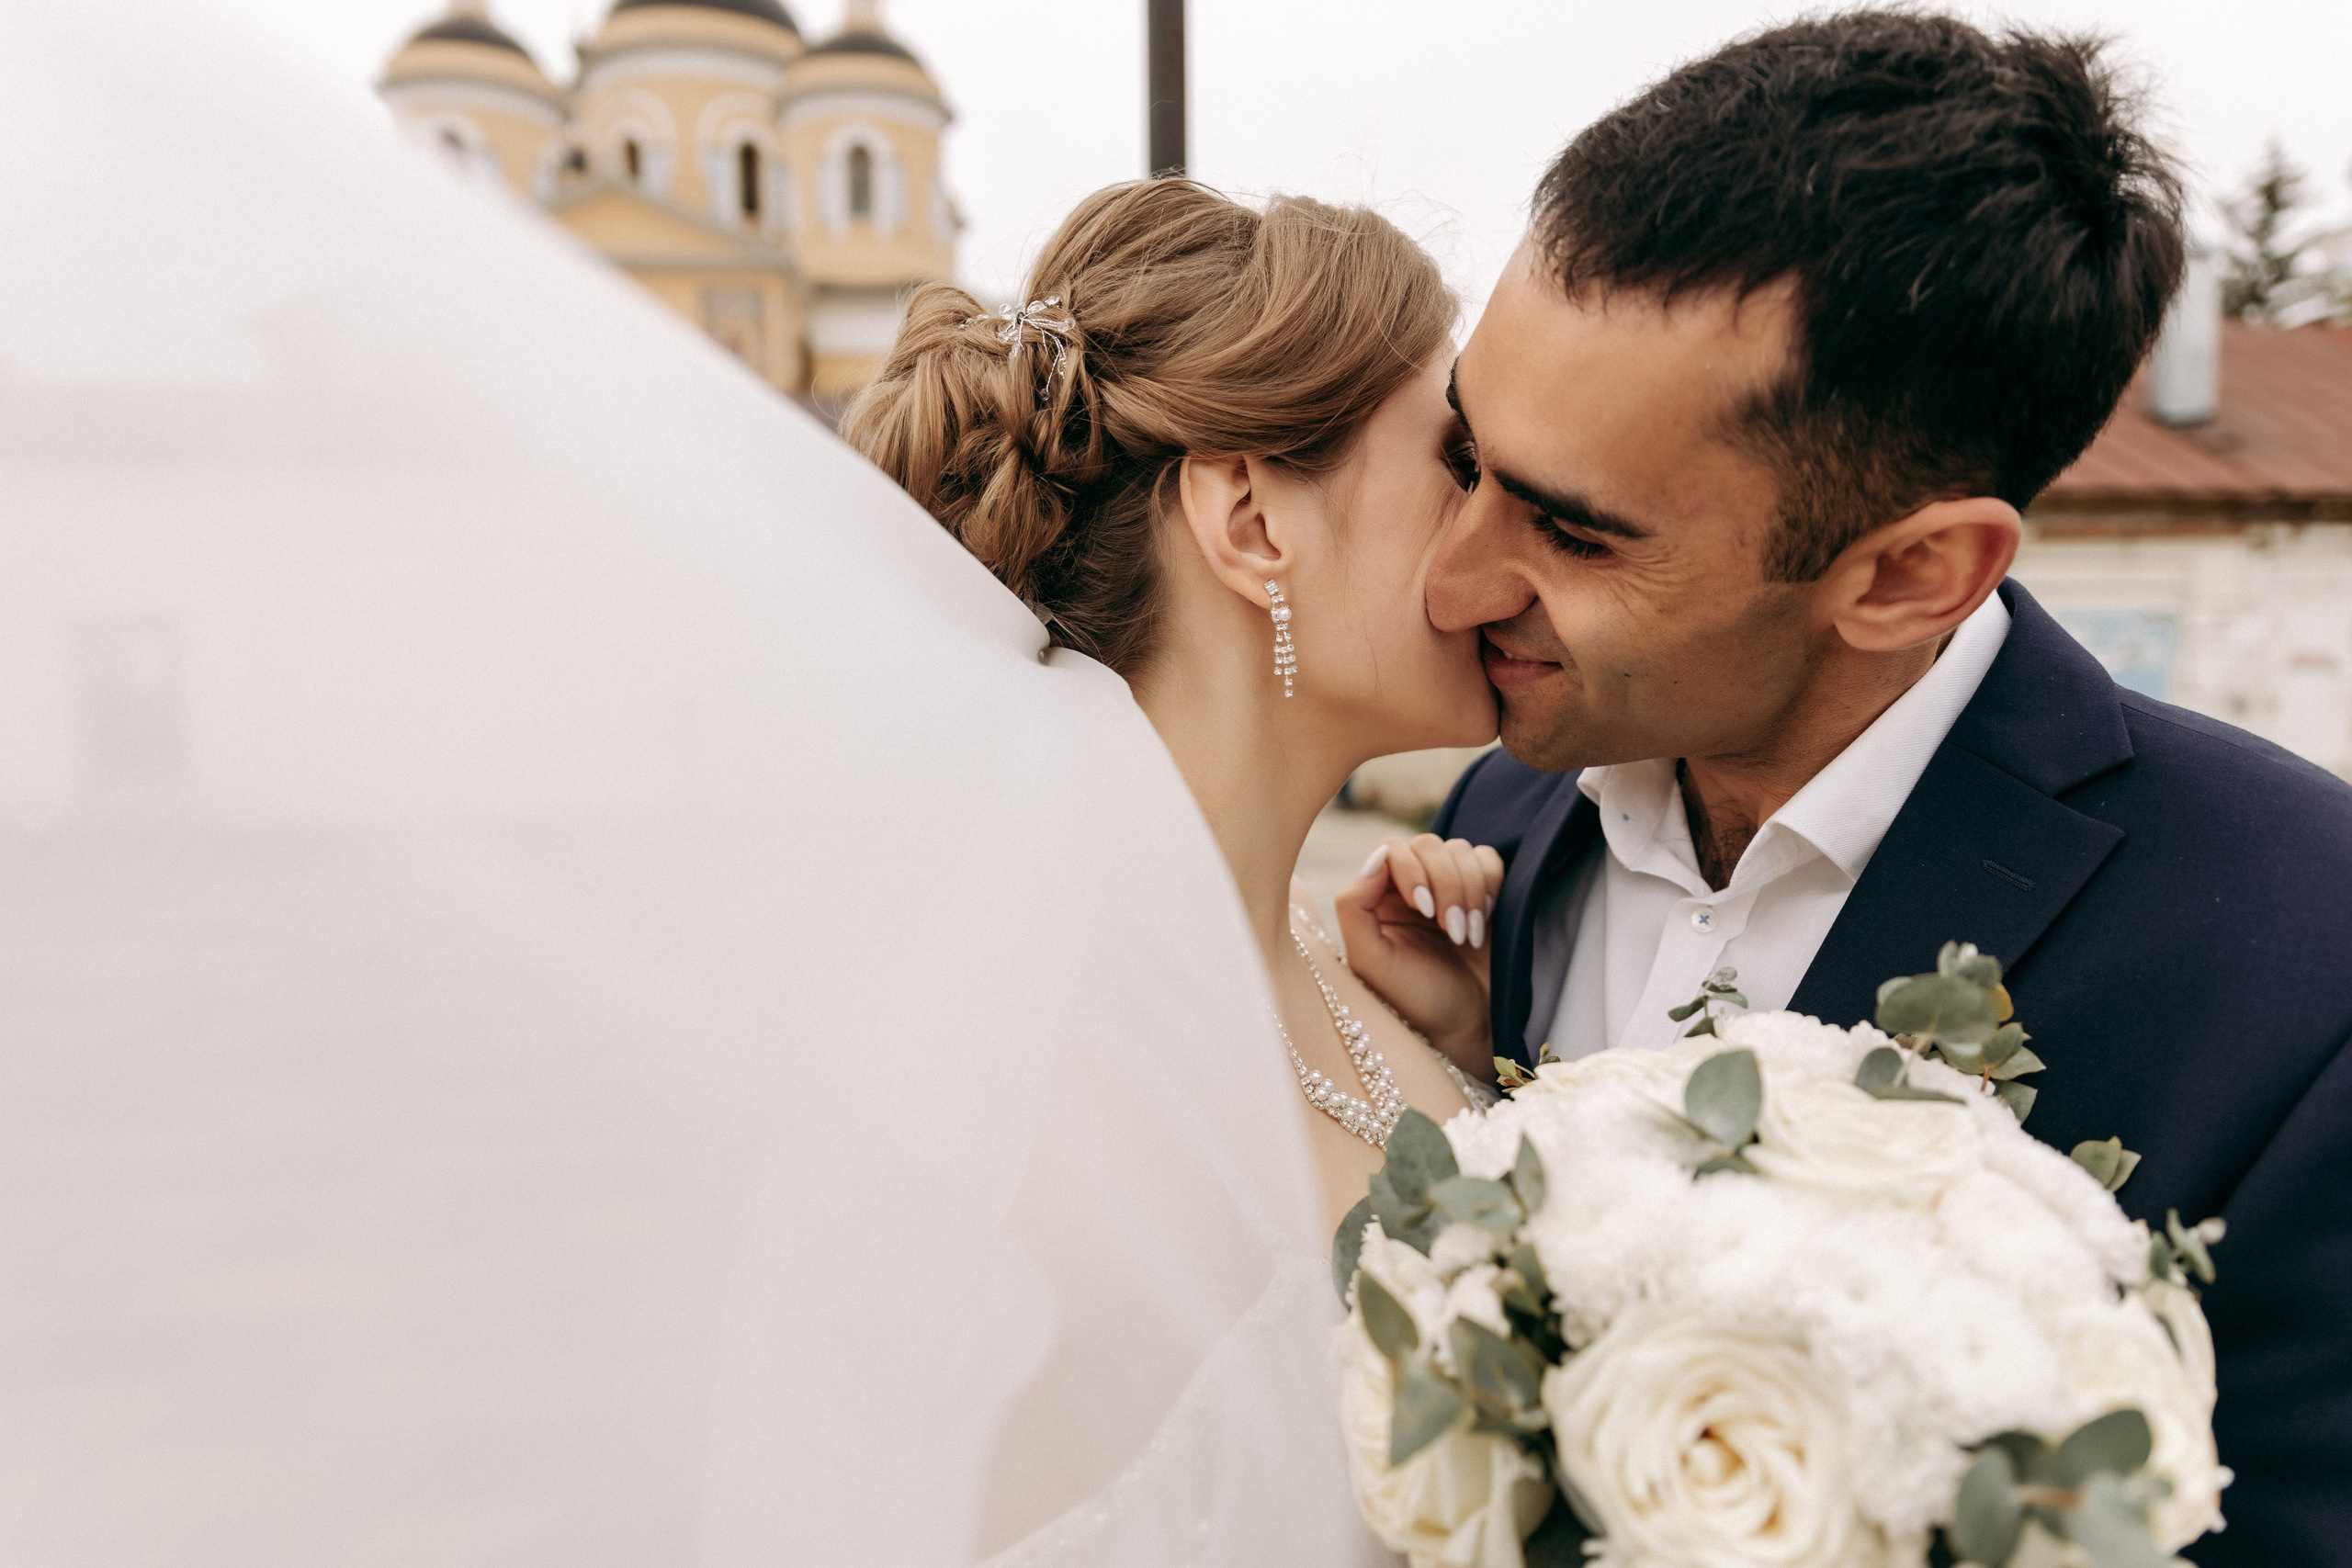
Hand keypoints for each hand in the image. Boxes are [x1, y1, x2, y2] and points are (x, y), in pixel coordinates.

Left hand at [1332, 834, 1504, 1081]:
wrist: (1465, 1030)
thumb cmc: (1414, 1002)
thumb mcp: (1370, 962)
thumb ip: (1355, 906)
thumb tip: (1378, 856)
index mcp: (1375, 899)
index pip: (1392, 848)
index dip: (1413, 871)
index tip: (1426, 910)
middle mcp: (1408, 887)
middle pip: (1429, 845)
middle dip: (1448, 885)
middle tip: (1453, 932)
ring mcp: (1445, 888)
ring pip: (1460, 851)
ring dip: (1470, 891)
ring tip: (1467, 936)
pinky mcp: (1480, 894)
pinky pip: (1488, 860)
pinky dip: (1491, 885)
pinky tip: (1484, 922)